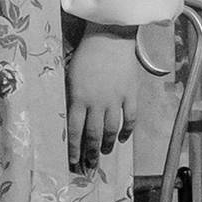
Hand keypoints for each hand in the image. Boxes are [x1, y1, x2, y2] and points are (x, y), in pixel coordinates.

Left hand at [66, 28, 142, 173]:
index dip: (74, 148)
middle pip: (93, 134)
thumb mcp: (71, 75)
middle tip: (89, 164)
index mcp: (79, 98)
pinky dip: (126, 130)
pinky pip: (130, 118)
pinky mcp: (130, 94)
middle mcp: (97, 103)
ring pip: (111, 129)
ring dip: (107, 143)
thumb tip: (71, 116)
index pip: (75, 130)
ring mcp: (115, 99)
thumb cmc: (86, 53)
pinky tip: (122, 138)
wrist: (109, 37)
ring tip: (104, 152)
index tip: (73, 161)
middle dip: (90, 152)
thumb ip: (72, 96)